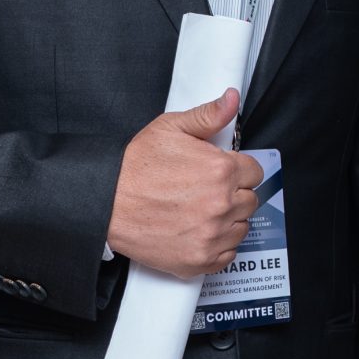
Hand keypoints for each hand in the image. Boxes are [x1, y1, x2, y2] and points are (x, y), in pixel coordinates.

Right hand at [106, 91, 263, 277]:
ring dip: (228, 220)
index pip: (255, 172)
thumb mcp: (171, 128)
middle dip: (234, 193)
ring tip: (201, 210)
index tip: (224, 172)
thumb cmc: (134, 166)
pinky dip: (218, 245)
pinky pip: (227, 255)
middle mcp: (221, 204)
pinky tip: (199, 231)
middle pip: (250, 200)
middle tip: (207, 190)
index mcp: (221, 170)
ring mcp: (211, 235)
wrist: (104, 201)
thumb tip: (232, 99)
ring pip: (241, 227)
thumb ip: (209, 115)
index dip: (239, 170)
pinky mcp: (199, 260)